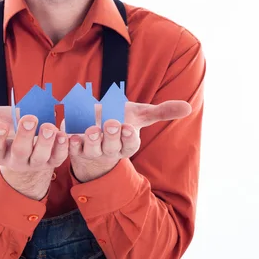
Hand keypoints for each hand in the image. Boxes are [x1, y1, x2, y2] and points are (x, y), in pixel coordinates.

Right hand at [0, 100, 67, 171]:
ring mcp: (36, 162)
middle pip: (20, 151)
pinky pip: (59, 156)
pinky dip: (63, 146)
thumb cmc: (6, 129)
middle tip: (29, 118)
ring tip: (49, 126)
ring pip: (41, 156)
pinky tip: (65, 132)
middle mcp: (16, 160)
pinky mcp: (54, 160)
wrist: (29, 148)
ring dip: (46, 142)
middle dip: (24, 135)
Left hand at [67, 99, 192, 181]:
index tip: (129, 127)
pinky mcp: (73, 147)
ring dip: (91, 140)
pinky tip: (69, 134)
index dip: (129, 137)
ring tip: (91, 129)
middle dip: (112, 136)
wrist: (93, 124)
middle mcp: (109, 150)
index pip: (130, 145)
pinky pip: (71, 148)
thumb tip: (188, 107)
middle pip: (111, 148)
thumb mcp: (140, 114)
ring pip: (91, 149)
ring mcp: (90, 150)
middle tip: (112, 123)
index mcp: (126, 144)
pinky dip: (69, 142)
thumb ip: (162, 111)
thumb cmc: (121, 119)